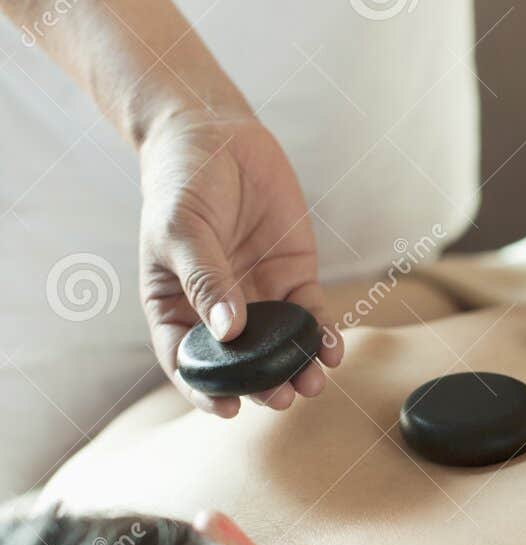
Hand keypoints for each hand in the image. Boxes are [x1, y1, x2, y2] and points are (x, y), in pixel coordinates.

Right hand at [139, 109, 342, 415]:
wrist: (217, 135)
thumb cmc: (182, 183)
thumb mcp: (183, 230)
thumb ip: (206, 280)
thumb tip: (229, 331)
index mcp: (176, 307)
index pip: (188, 360)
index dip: (206, 390)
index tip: (229, 409)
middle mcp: (218, 311)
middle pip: (240, 362)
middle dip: (262, 384)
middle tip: (282, 397)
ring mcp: (258, 297)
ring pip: (279, 347)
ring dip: (296, 368)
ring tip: (312, 382)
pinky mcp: (293, 278)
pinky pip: (310, 316)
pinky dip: (321, 335)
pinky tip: (331, 348)